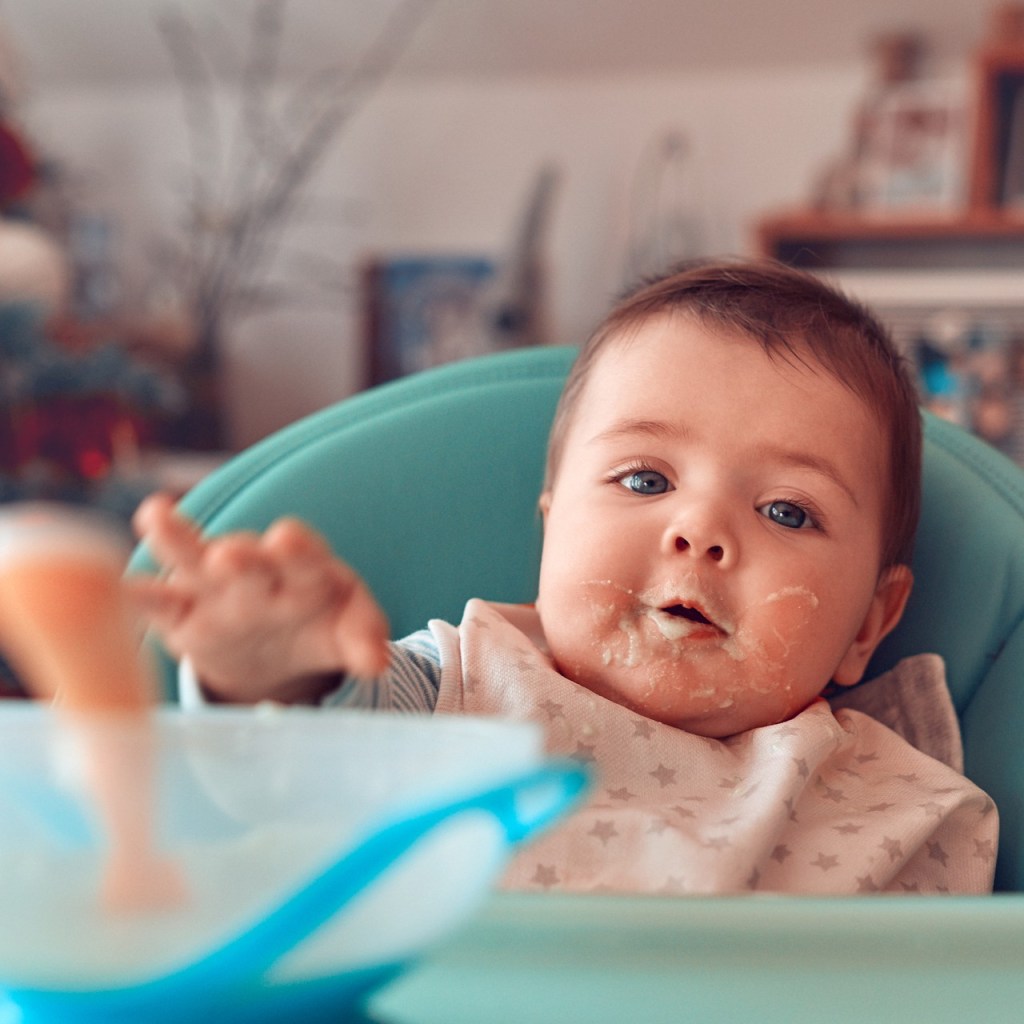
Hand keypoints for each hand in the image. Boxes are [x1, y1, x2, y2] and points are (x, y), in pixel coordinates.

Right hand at [129, 494, 389, 703]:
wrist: (277, 646)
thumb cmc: (318, 622)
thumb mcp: (347, 630)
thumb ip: (363, 638)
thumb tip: (379, 662)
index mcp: (305, 570)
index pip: (305, 554)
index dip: (297, 548)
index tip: (288, 542)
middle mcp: (258, 572)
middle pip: (248, 558)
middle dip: (240, 556)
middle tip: (229, 554)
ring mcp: (215, 590)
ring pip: (192, 560)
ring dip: (176, 540)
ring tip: (155, 516)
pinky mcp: (182, 616)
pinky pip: (157, 603)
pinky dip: (137, 595)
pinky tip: (117, 586)